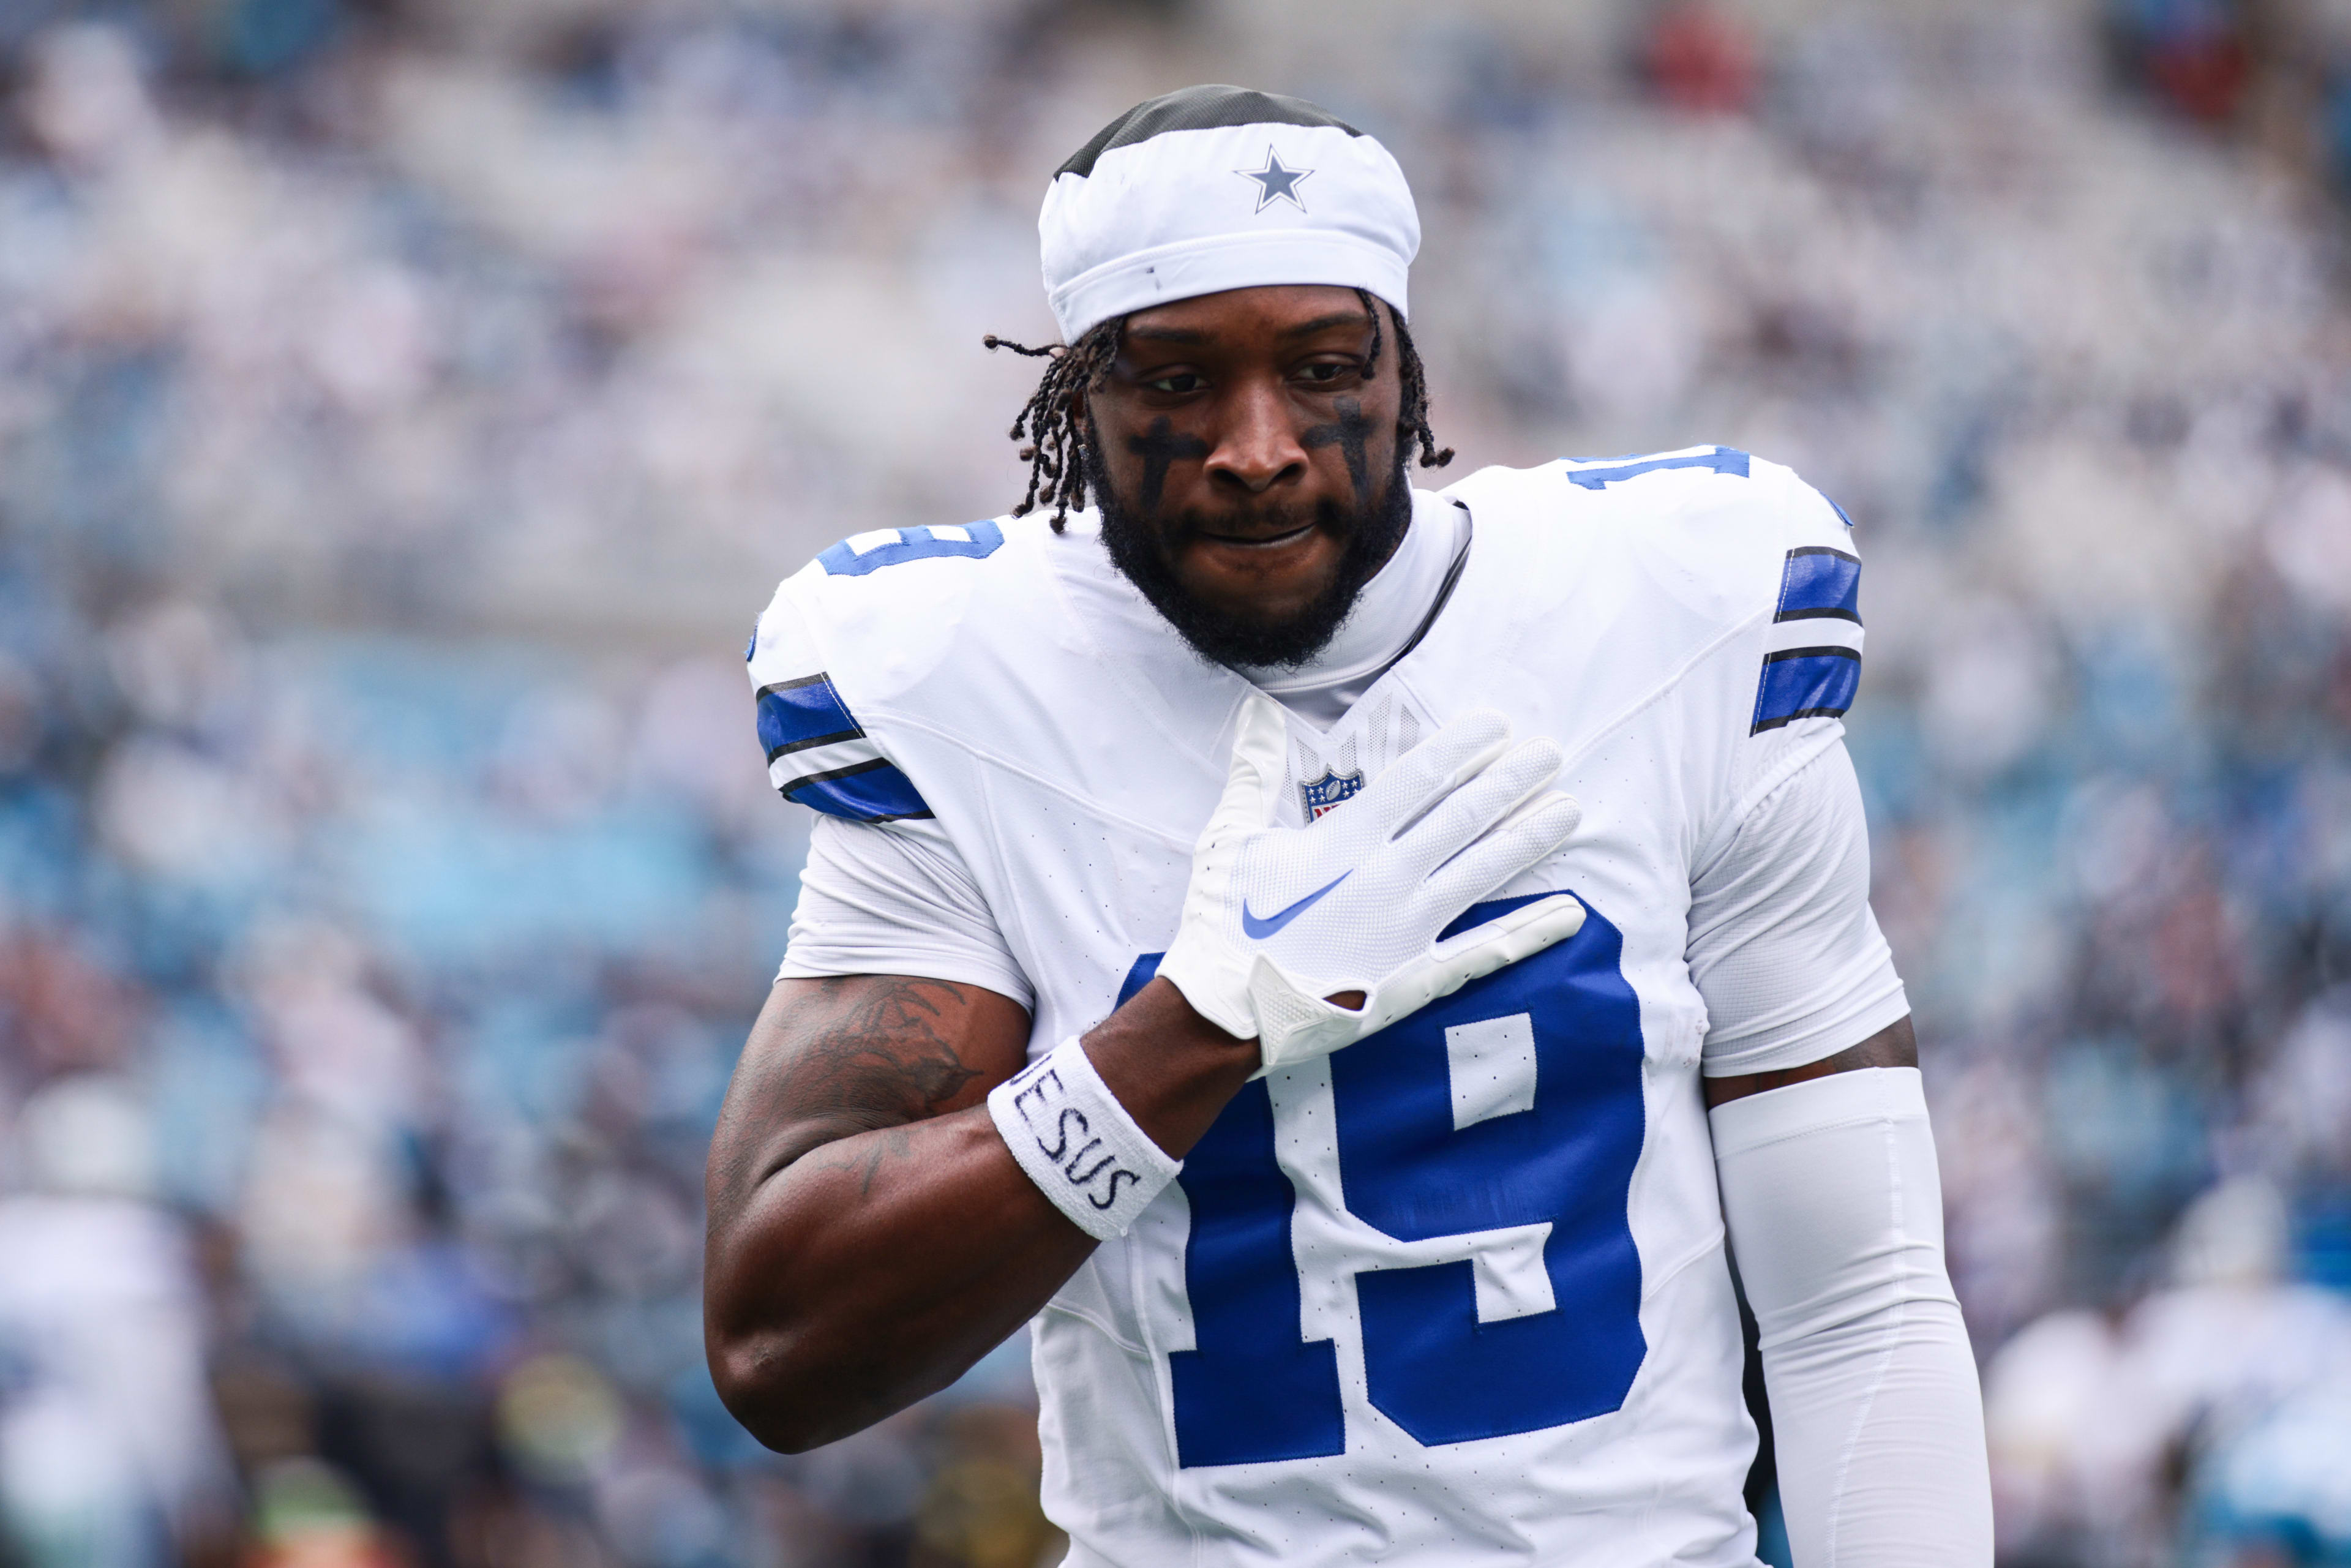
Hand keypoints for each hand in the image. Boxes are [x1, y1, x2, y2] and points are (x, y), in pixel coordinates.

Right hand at [1157, 694, 1585, 1070]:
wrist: (1227, 1015)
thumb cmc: (1225, 924)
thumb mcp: (1231, 840)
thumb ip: (1253, 772)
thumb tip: (1256, 713)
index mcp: (1345, 841)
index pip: (1419, 778)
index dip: (1463, 746)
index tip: (1498, 723)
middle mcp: (1388, 878)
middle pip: (1464, 817)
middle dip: (1510, 779)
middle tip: (1551, 751)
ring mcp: (1410, 929)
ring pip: (1485, 871)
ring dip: (1530, 836)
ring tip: (1570, 807)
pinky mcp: (1418, 975)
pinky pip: (1488, 949)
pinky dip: (1531, 929)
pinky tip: (1571, 911)